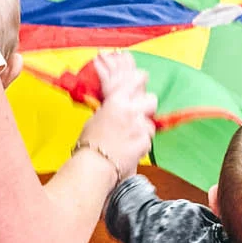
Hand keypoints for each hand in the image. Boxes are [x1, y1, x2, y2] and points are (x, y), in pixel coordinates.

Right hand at [79, 52, 156, 178]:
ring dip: (143, 130)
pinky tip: (129, 150)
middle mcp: (131, 110)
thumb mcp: (96, 118)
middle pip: (151, 100)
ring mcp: (140, 126)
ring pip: (150, 124)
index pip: (136, 81)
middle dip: (147, 107)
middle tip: (138, 116)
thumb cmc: (90, 144)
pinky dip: (141, 145)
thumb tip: (116, 109)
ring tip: (128, 140)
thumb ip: (111, 110)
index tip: (143, 78)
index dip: (141, 78)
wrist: (94, 165)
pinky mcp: (145, 142)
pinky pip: (148, 140)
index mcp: (116, 101)